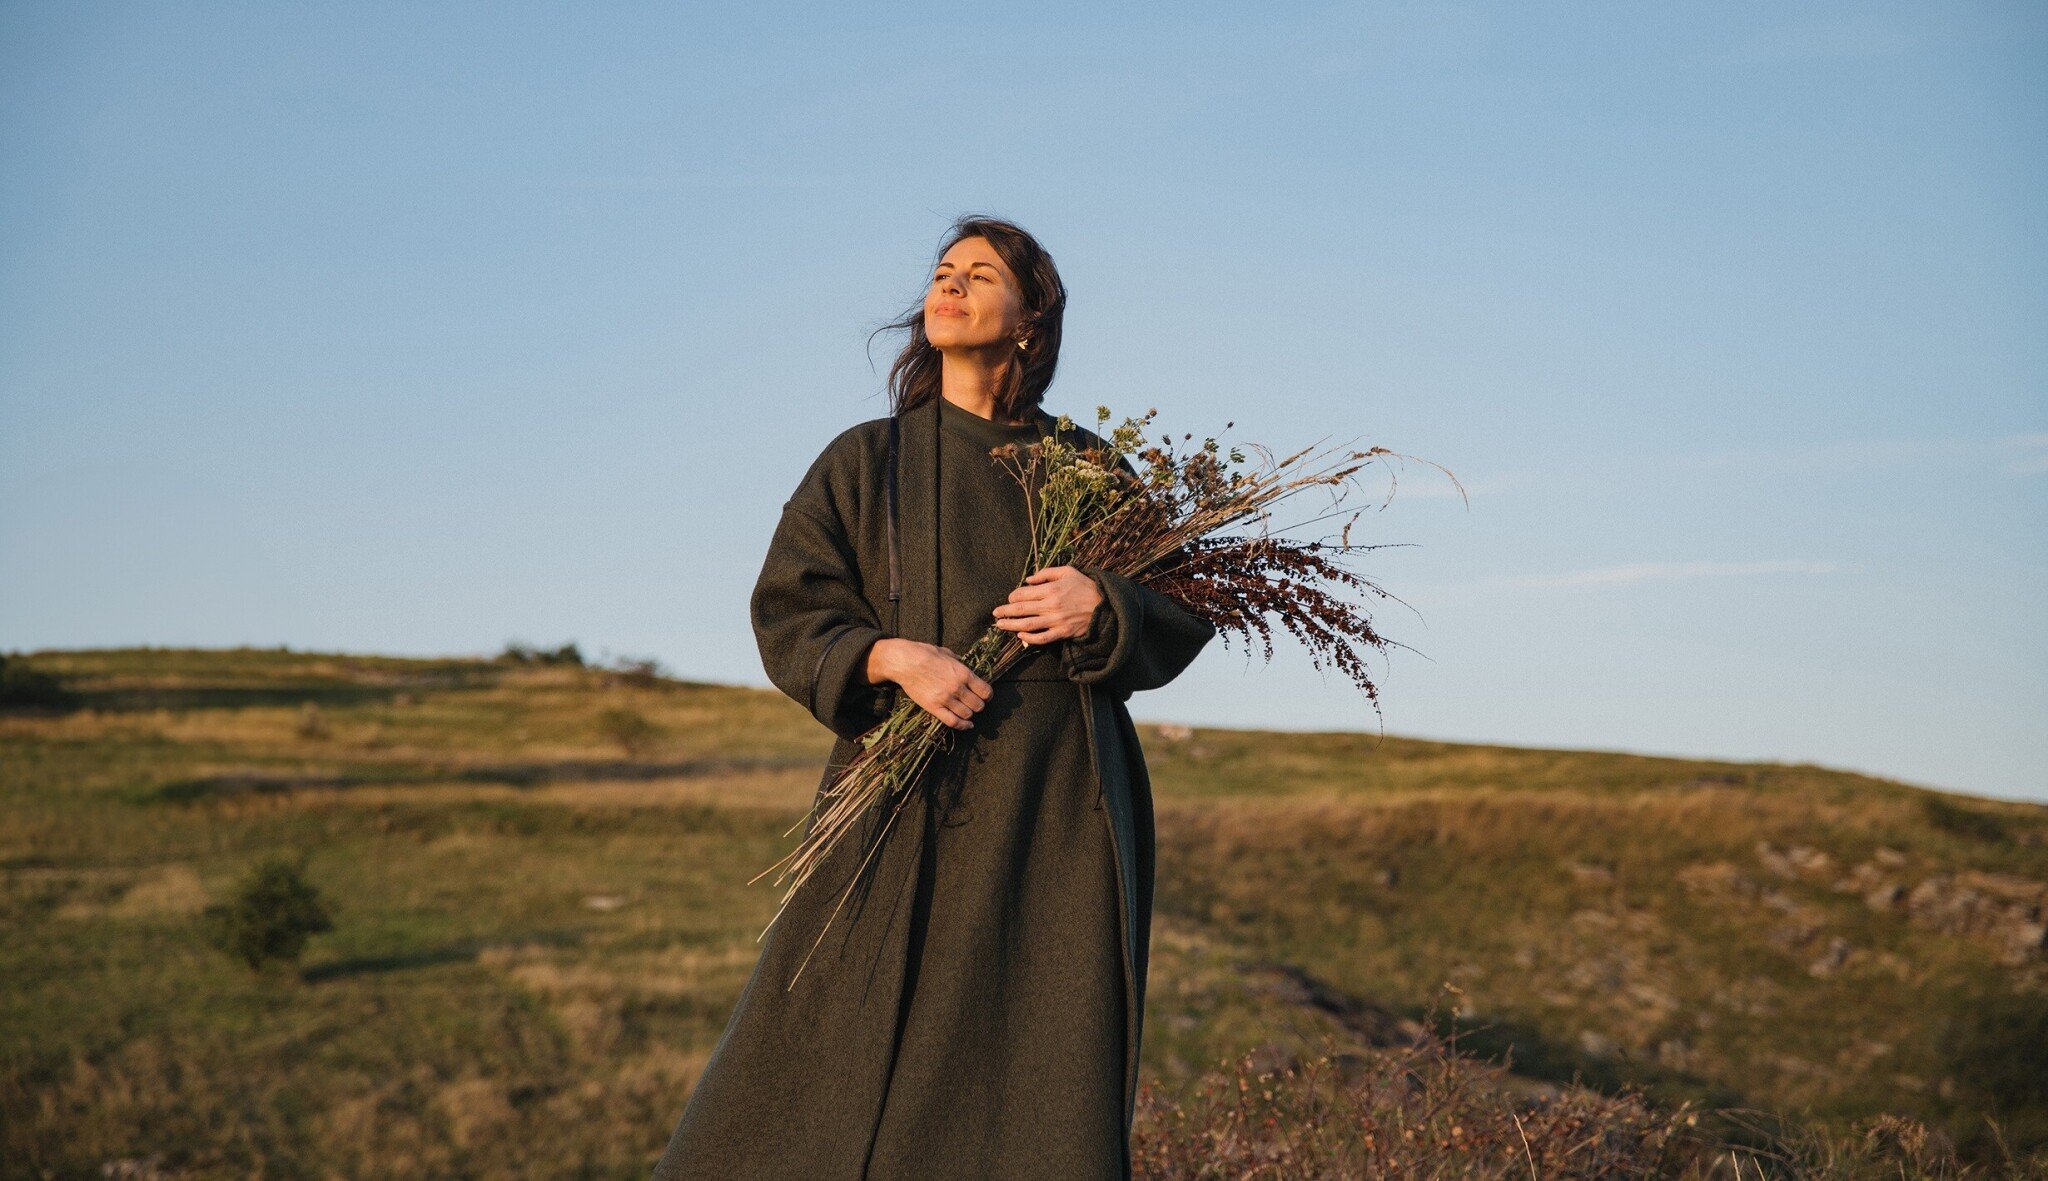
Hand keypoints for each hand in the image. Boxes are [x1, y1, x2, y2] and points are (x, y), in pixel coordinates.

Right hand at [866, 638, 990, 730]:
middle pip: (978, 705)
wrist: (904, 662)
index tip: (985, 696)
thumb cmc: (924, 653)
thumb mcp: (946, 653)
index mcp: (963, 673)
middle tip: (975, 703)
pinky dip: (963, 725)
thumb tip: (964, 665)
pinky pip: (953, 722)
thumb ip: (958, 662)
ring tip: (968, 711)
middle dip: (979, 705)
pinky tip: (967, 725)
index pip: (985, 691)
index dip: (988, 695)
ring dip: (970, 714)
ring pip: (967, 714)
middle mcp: (957, 688)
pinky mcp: (934, 707)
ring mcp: (945, 699)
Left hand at [992, 566, 1103, 645]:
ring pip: (1027, 625)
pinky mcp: (1062, 632)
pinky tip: (1020, 636)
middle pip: (1021, 610)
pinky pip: (1042, 638)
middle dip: (1005, 612)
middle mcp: (1051, 606)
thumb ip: (1046, 573)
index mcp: (1051, 589)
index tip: (1010, 599)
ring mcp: (1056, 621)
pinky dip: (1029, 638)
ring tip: (1000, 625)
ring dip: (1011, 625)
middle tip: (995, 613)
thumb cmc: (1085, 586)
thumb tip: (1028, 580)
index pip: (1023, 594)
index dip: (1013, 597)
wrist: (1105, 605)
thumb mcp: (1067, 571)